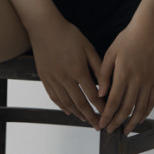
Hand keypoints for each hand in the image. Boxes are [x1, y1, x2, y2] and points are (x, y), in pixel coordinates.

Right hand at [27, 13, 103, 128]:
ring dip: (77, 114)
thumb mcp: (87, 47)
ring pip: (66, 103)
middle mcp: (65, 78)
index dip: (101, 107)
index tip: (108, 114)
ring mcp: (53, 79)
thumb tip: (104, 84)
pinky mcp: (44, 78)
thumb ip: (97, 65)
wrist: (44, 27)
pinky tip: (69, 111)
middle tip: (98, 126)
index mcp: (78, 70)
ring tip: (85, 120)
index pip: (93, 95)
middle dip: (91, 116)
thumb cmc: (69, 34)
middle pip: (80, 103)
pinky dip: (62, 106)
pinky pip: (54, 97)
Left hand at [96, 21, 153, 134]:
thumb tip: (100, 94)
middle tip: (109, 131)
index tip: (101, 124)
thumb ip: (104, 74)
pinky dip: (146, 112)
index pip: (113, 101)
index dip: (107, 115)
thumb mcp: (110, 53)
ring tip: (125, 131)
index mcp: (123, 73)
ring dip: (132, 122)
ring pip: (140, 108)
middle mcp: (137, 80)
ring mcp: (148, 81)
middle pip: (126, 108)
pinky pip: (152, 101)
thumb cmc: (127, 39)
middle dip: (117, 122)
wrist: (150, 30)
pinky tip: (139, 119)